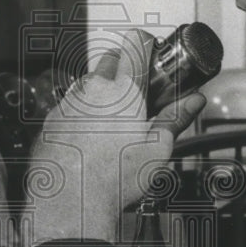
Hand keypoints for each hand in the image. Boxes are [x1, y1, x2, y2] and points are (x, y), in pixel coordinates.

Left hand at [22, 29, 205, 245]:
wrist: (70, 202)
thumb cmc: (113, 179)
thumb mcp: (157, 149)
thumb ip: (175, 118)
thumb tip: (193, 101)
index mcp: (124, 91)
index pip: (134, 43)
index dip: (145, 43)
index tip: (151, 52)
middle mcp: (92, 90)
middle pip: (109, 59)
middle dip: (123, 66)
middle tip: (137, 92)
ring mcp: (68, 103)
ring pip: (87, 83)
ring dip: (101, 92)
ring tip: (113, 122)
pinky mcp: (52, 120)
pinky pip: (69, 106)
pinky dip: (81, 113)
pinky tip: (89, 138)